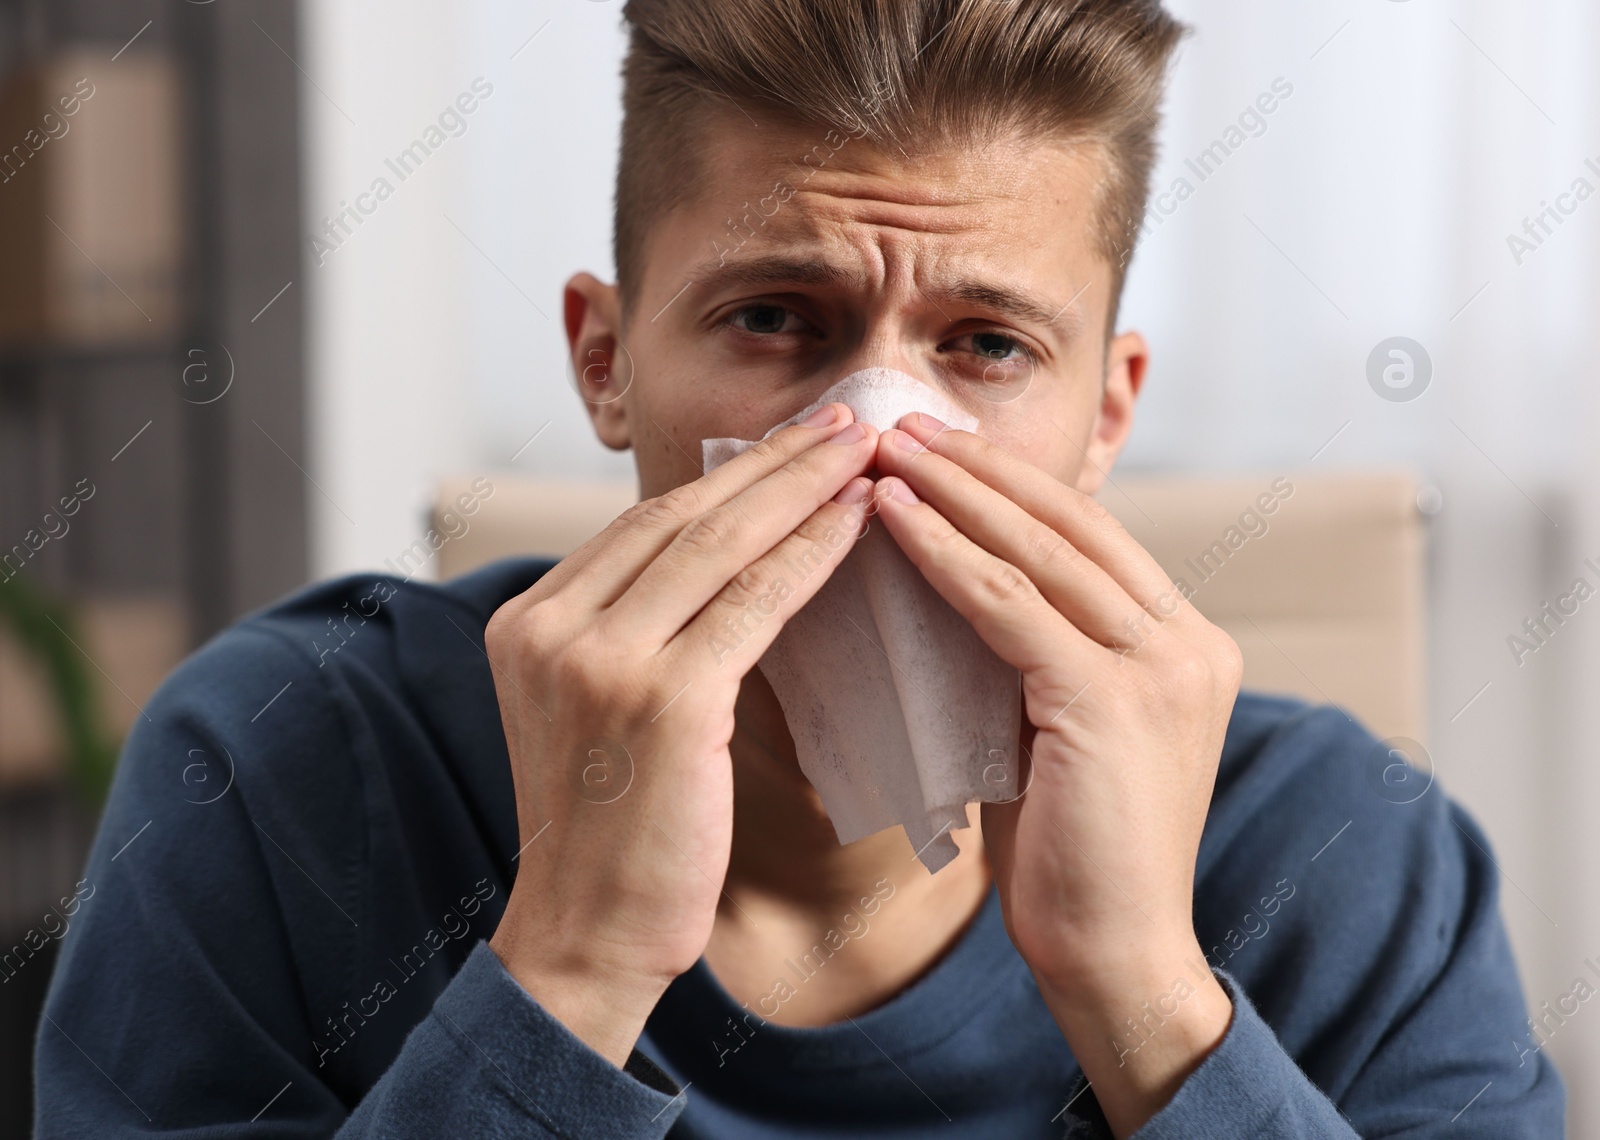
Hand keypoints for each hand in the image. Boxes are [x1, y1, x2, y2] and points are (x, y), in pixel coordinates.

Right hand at [485, 405, 877, 1066]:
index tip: (793, 443)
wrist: (586, 937)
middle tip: (845, 416)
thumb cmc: (613, 831)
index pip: (643, 525)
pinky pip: (753, 602)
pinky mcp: (660, 699)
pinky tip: (860, 519)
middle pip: (681, 517)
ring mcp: (597, 659)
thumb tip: (717, 562)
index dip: (727, 479)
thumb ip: (631, 631)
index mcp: (529, 620)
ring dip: (802, 487)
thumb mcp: (592, 709)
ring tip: (864, 445)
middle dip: (772, 461)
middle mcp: (550, 625)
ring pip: (719, 546)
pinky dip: (812, 553)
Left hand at [872, 413, 1242, 1136]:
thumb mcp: (1065, 727)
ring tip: (884, 448)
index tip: (940, 445)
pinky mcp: (1111, 702)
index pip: (1091, 534)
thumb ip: (1040, 654)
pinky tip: (890, 518)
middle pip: (1070, 523)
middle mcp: (1190, 643)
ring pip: (1038, 551)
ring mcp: (1160, 668)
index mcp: (1188, 644)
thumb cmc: (1073, 852)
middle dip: (978, 465)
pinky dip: (944, 555)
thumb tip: (958, 580)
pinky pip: (1009, 606)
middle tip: (901, 421)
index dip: (1013, 482)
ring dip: (952, 491)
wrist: (1113, 955)